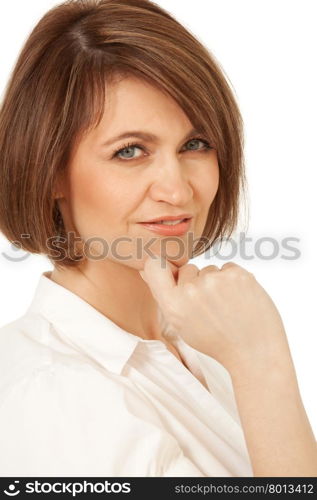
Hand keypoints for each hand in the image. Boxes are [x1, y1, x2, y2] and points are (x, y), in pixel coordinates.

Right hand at [139, 255, 290, 373]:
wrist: (254, 352)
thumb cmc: (216, 340)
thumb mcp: (181, 325)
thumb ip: (164, 296)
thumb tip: (145, 269)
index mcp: (173, 305)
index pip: (155, 265)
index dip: (164, 267)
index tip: (174, 275)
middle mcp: (191, 290)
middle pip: (187, 269)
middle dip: (196, 282)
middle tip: (210, 307)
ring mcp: (215, 280)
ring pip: (210, 269)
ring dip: (216, 283)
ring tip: (227, 307)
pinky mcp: (237, 274)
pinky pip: (228, 268)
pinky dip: (233, 280)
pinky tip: (239, 300)